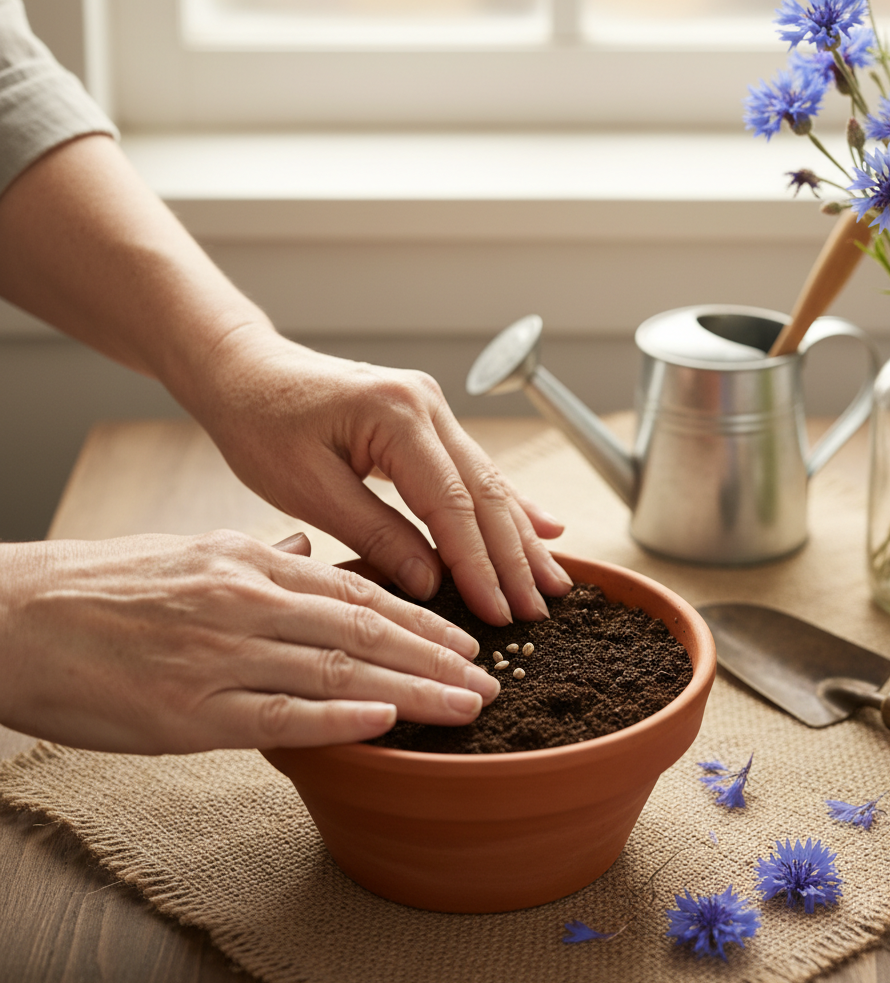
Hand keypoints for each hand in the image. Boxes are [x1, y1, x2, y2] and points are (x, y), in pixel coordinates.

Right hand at [0, 530, 496, 753]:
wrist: (17, 616)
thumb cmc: (107, 586)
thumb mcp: (194, 551)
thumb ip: (258, 557)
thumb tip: (304, 554)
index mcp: (252, 565)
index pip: (359, 592)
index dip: (421, 617)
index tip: (467, 637)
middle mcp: (249, 603)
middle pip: (365, 629)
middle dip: (437, 656)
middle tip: (491, 677)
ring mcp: (223, 655)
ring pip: (338, 668)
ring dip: (412, 688)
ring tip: (467, 704)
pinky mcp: (190, 710)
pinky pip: (279, 712)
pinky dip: (338, 715)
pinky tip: (386, 721)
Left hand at [189, 331, 572, 625]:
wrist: (245, 371)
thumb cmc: (261, 423)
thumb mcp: (307, 488)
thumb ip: (375, 533)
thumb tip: (432, 582)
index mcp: (396, 415)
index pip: (453, 503)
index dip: (479, 563)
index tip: (500, 611)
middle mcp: (427, 404)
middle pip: (486, 492)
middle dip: (514, 556)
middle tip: (539, 610)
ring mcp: (432, 408)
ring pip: (490, 482)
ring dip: (520, 535)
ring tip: (553, 582)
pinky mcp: (427, 420)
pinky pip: (475, 469)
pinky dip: (508, 504)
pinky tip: (543, 528)